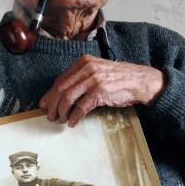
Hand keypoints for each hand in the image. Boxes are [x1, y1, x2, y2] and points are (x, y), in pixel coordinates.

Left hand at [39, 55, 164, 126]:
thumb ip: (81, 78)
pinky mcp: (100, 92)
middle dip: (52, 104)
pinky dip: (75, 117)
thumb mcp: (97, 71)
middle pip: (61, 89)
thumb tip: (62, 94)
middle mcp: (87, 69)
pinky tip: (73, 122)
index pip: (60, 79)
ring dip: (62, 112)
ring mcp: (93, 80)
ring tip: (60, 120)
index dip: (50, 94)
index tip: (43, 104)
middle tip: (49, 116)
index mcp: (83, 62)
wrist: (140, 81)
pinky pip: (81, 107)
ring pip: (68, 98)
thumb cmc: (118, 79)